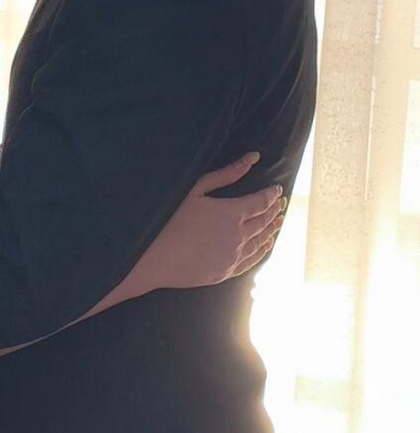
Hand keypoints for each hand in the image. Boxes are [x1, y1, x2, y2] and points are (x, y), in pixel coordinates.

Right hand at [152, 153, 284, 292]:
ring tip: (278, 221)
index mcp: (231, 213)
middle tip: (281, 204)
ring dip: (271, 229)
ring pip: (261, 242)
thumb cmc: (168, 220)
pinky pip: (251, 261)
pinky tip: (266, 245)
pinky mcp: (225, 273)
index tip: (277, 189)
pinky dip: (262, 250)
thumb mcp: (194, 190)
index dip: (271, 194)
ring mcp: (233, 257)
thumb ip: (225, 174)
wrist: (152, 259)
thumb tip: (252, 158)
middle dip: (274, 210)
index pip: (260, 202)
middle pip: (264, 221)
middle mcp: (238, 237)